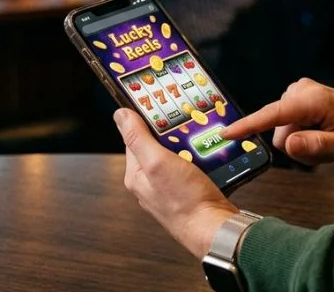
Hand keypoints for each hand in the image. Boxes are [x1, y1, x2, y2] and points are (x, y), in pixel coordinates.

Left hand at [113, 108, 238, 258]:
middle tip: (185, 123)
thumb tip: (120, 115)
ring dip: (187, 144)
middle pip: (157, 144)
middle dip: (171, 133)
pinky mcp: (187, 189)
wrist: (212, 227)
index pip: (135, 136)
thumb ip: (138, 138)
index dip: (147, 120)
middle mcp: (150, 181)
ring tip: (198, 138)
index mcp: (136, 174)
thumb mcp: (158, 162)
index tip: (160, 106)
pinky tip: (206, 154)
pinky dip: (198, 156)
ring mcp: (169, 186)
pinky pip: (190, 164)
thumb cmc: (185, 202)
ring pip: (176, 154)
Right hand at [222, 78, 333, 165]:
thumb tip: (288, 144)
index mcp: (314, 99)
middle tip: (326, 148)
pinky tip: (320, 135)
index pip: (275, 114)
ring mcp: (297, 93)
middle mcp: (301, 91)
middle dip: (299, 147)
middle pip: (279, 132)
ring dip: (302, 144)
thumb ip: (317, 145)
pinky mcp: (294, 99)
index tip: (226, 134)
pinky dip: (302, 137)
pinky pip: (286, 128)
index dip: (249, 125)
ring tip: (325, 141)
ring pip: (282, 134)